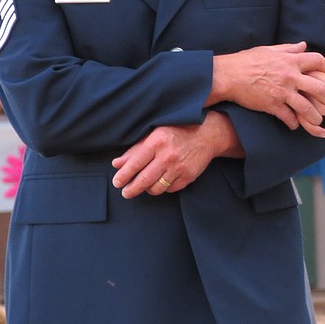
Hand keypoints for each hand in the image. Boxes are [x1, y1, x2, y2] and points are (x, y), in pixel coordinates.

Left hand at [111, 111, 234, 198]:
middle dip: (131, 190)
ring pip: (155, 188)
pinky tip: (162, 181)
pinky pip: (169, 189)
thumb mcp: (155, 134)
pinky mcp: (187, 177)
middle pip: (143, 180)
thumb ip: (135, 149)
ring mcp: (179, 167)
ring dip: (147, 189)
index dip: (123, 176)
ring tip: (145, 185)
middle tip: (126, 192)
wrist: (208, 134)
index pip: (134, 164)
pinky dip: (163, 187)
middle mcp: (167, 156)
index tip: (117, 182)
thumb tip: (117, 164)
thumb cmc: (178, 131)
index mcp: (157, 142)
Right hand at [209, 41, 324, 137]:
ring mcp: (282, 91)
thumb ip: (289, 49)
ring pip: (308, 107)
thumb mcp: (269, 50)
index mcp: (291, 60)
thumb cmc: (246, 61)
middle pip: (321, 87)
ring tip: (318, 121)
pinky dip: (294, 123)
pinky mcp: (272, 105)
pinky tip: (294, 125)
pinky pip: (290, 117)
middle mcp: (290, 75)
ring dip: (316, 117)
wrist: (226, 75)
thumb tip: (304, 45)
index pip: (320, 62)